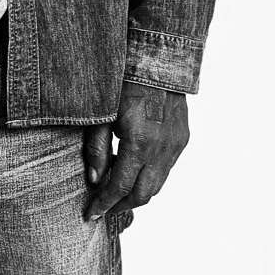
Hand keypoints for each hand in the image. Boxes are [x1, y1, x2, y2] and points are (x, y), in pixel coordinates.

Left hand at [83, 81, 188, 219]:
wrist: (159, 60)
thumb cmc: (124, 83)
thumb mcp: (102, 116)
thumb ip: (97, 150)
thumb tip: (95, 180)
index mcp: (140, 143)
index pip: (121, 187)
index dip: (105, 203)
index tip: (91, 214)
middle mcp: (162, 148)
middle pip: (143, 194)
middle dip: (122, 206)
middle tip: (104, 209)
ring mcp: (176, 145)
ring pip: (157, 184)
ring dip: (137, 193)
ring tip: (116, 193)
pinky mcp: (182, 139)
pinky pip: (166, 169)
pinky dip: (149, 177)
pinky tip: (133, 171)